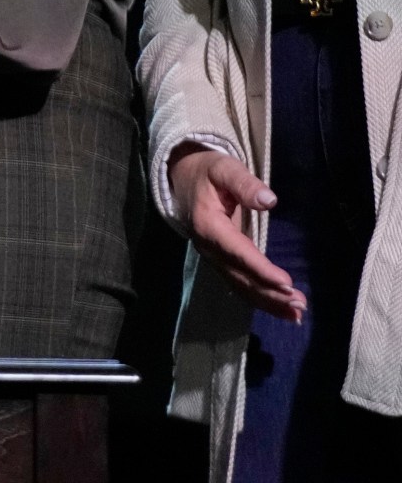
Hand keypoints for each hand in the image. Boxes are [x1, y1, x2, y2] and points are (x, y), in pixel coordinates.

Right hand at [169, 145, 304, 321]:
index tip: (286, 283)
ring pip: (240, 285)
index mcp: (209, 225)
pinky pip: (239, 284)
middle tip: (299, 304)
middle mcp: (208, 247)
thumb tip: (269, 200)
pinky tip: (281, 310)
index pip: (238, 252)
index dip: (261, 269)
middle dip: (270, 293)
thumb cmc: (207, 171)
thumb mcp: (224, 169)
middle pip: (240, 276)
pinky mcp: (220, 261)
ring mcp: (212, 256)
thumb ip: (244, 184)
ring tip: (296, 314)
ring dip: (268, 302)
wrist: (182, 177)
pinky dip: (260, 299)